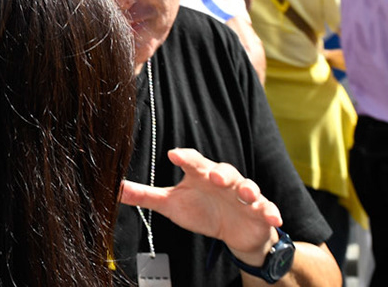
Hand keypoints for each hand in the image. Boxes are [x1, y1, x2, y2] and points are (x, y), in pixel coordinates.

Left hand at [121, 147, 281, 265]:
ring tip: (245, 193)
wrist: (235, 231)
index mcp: (201, 175)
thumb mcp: (172, 204)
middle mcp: (224, 180)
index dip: (184, 157)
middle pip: (223, 170)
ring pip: (247, 186)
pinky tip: (272, 216)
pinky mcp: (261, 211)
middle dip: (219, 172)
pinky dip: (270, 211)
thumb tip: (115, 188)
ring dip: (247, 188)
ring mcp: (244, 195)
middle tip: (212, 175)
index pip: (193, 161)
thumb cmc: (202, 210)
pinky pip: (267, 209)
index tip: (173, 155)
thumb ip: (146, 196)